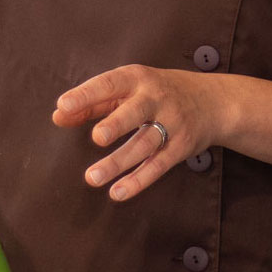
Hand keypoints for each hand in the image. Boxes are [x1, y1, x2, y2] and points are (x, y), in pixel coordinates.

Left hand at [53, 65, 226, 201]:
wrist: (213, 102)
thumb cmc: (159, 93)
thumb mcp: (130, 89)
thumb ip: (94, 103)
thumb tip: (58, 116)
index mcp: (138, 79)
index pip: (110, 84)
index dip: (87, 94)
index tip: (63, 105)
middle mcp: (156, 99)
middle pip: (136, 112)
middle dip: (117, 123)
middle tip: (97, 137)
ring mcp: (172, 123)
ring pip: (144, 144)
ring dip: (119, 162)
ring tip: (92, 178)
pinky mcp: (181, 147)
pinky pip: (158, 165)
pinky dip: (139, 180)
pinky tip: (118, 192)